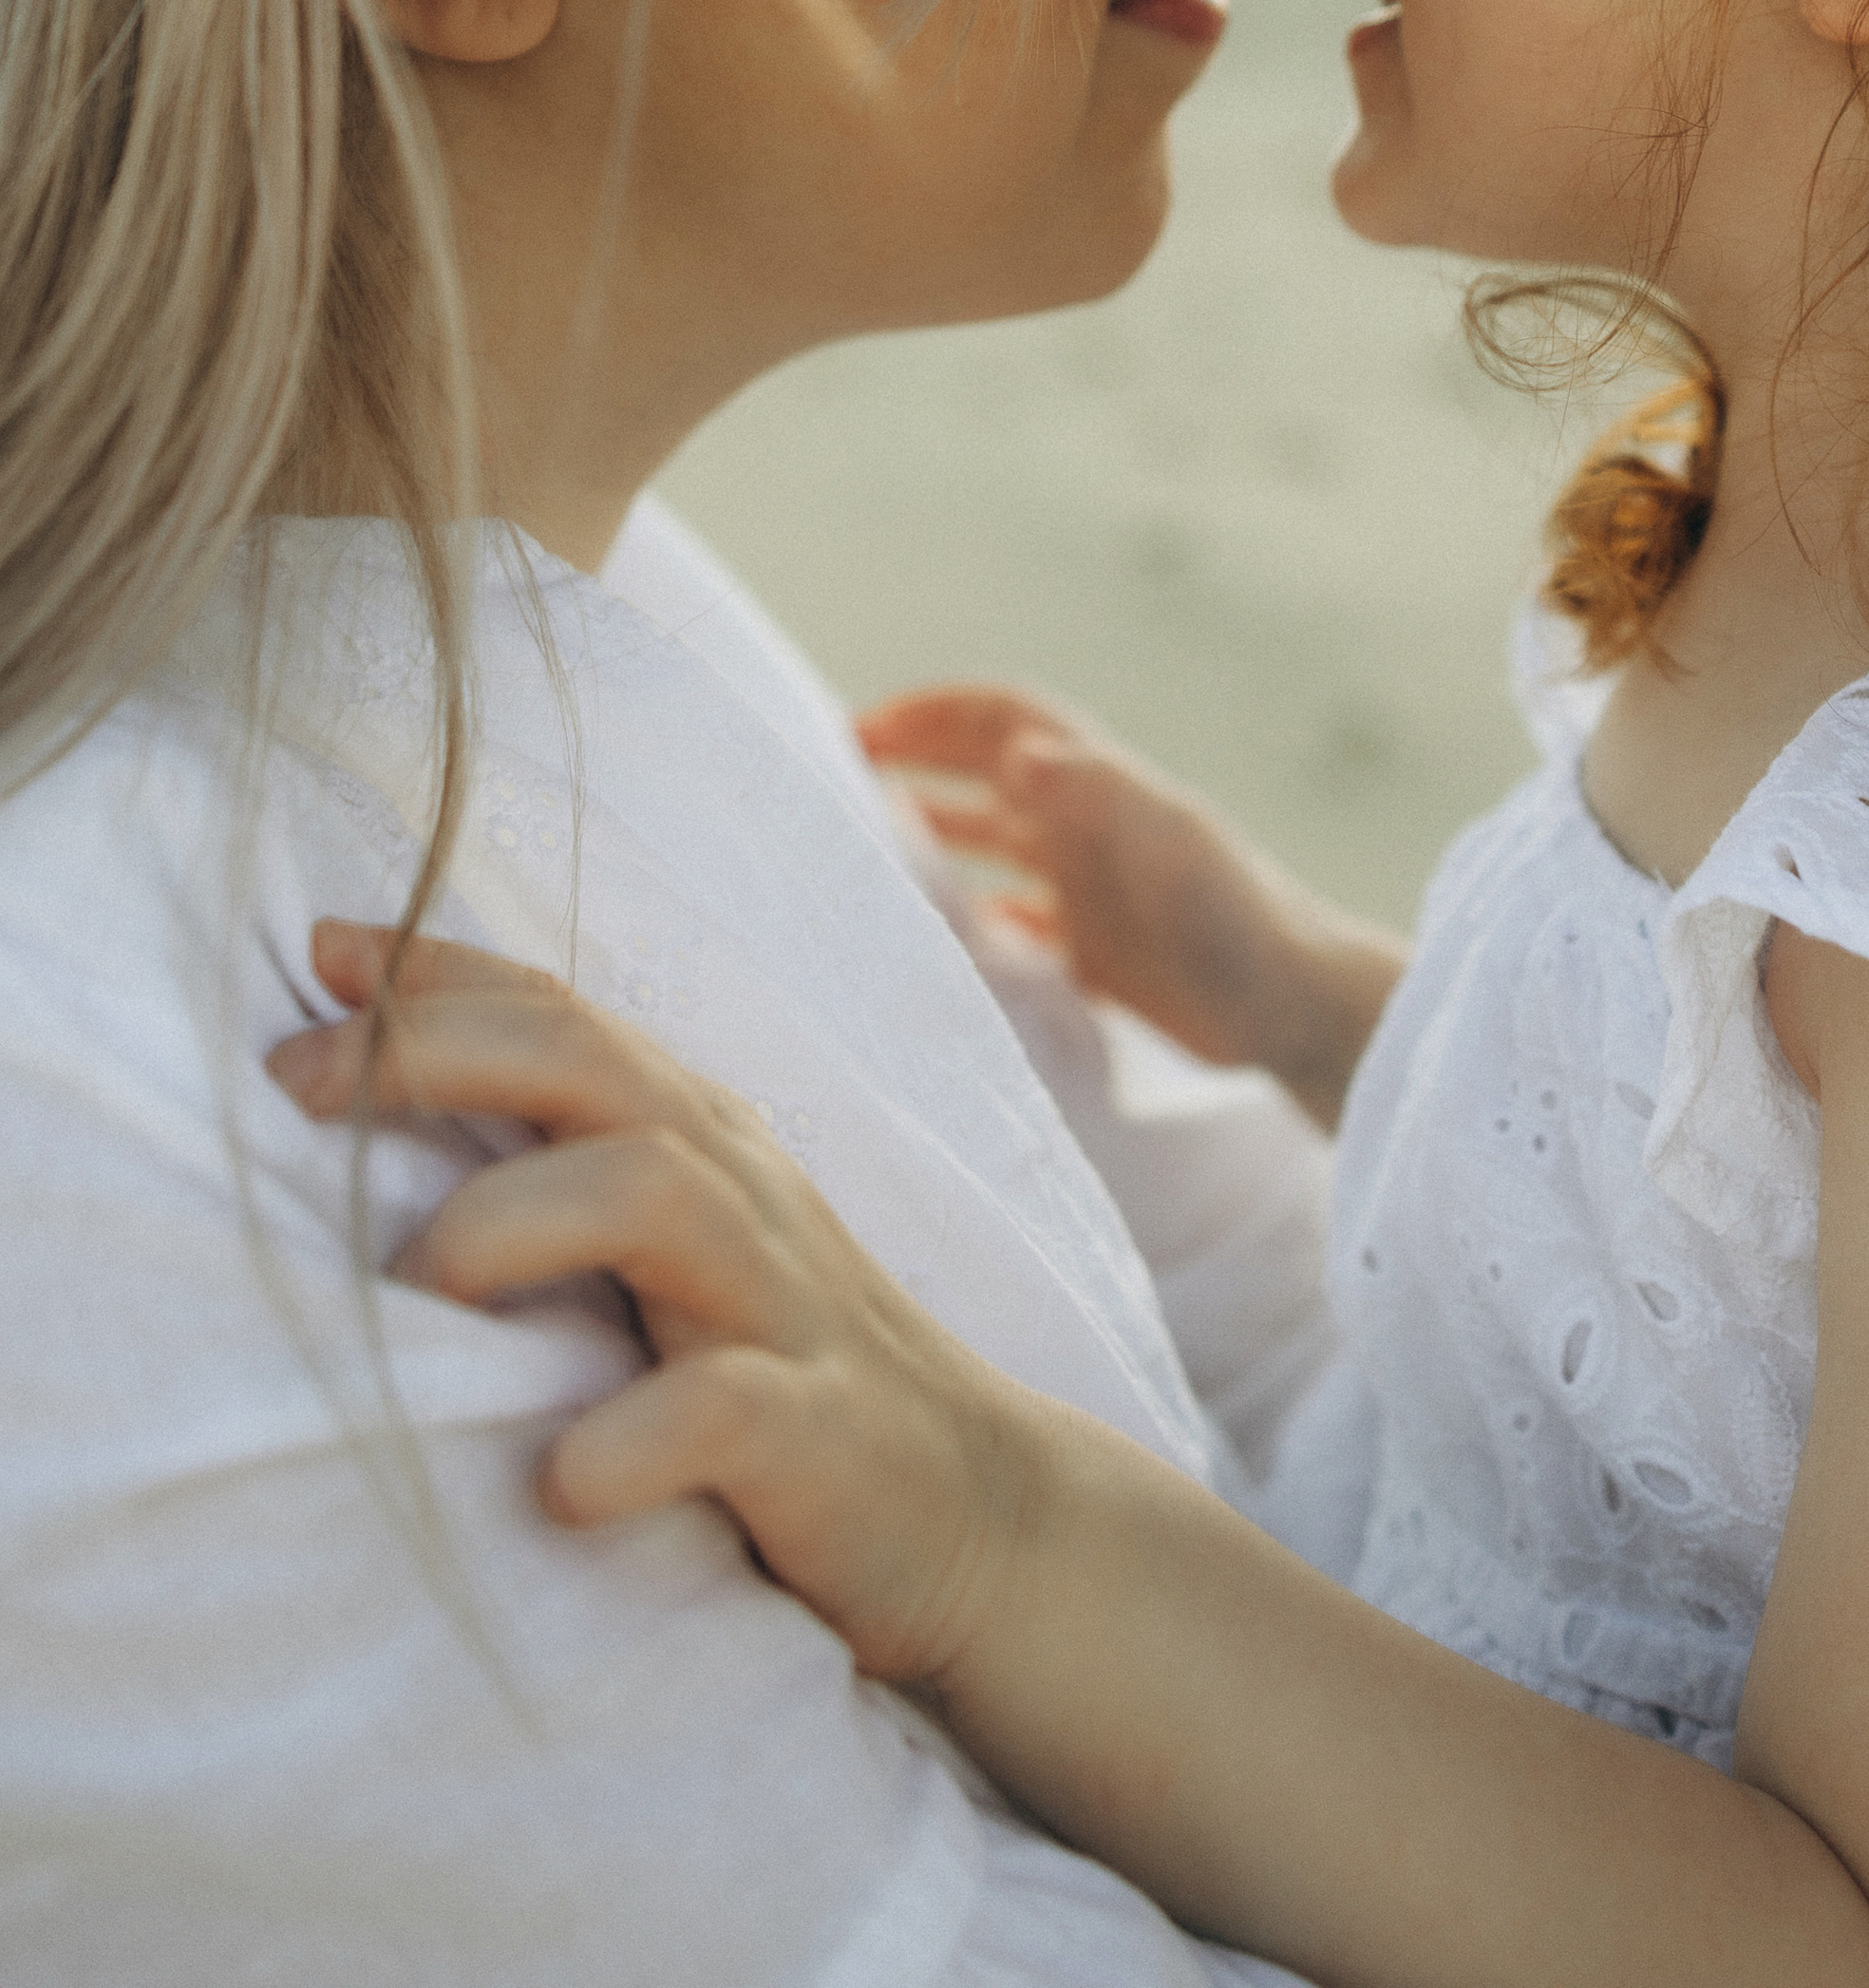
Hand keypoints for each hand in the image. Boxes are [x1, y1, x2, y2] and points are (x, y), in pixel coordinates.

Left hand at [266, 922, 1044, 1689]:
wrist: (979, 1513)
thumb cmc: (773, 1371)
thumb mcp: (669, 1254)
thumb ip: (555, 1180)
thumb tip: (366, 1142)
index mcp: (692, 1138)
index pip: (561, 1013)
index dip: (437, 971)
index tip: (315, 952)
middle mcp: (736, 1187)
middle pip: (590, 1062)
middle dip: (435, 1050)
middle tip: (290, 1088)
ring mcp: (782, 1301)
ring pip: (655, 1191)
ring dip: (513, 1218)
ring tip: (415, 1281)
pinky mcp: (818, 1431)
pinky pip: (724, 1409)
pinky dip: (632, 1439)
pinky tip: (558, 1486)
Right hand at [858, 685, 1406, 1128]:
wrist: (1301, 1010)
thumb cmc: (1241, 922)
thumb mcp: (1171, 846)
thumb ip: (1098, 794)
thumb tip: (1020, 747)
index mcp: (1102, 790)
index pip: (1006, 720)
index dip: (937, 713)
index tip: (863, 727)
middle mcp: (1092, 831)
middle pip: (990, 776)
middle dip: (920, 763)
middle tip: (840, 772)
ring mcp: (1096, 892)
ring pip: (999, 848)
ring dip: (938, 836)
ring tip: (867, 848)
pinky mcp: (1103, 956)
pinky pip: (1022, 926)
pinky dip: (977, 922)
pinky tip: (941, 944)